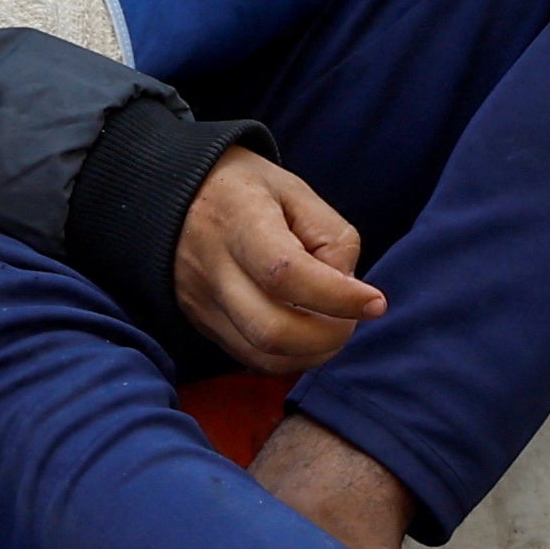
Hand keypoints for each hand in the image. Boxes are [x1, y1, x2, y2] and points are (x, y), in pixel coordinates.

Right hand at [172, 148, 383, 374]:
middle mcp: (212, 267)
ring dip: (311, 353)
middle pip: (271, 329)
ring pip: (261, 355)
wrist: (174, 195)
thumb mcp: (296, 192)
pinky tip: (305, 333)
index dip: (337, 297)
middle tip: (352, 319)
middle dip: (328, 337)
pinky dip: (288, 357)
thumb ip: (331, 239)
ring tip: (331, 326)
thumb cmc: (248, 190)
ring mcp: (201, 301)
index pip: (286, 274)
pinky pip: (250, 358)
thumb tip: (346, 292)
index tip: (375, 302)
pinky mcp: (201, 322)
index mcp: (239, 220)